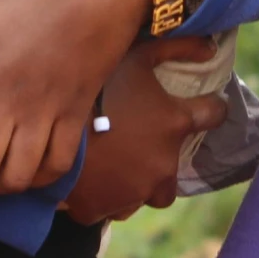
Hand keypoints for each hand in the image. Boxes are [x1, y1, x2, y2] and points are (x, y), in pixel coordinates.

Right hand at [59, 34, 226, 224]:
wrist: (45, 127)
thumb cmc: (96, 85)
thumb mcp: (137, 55)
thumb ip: (178, 47)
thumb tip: (211, 48)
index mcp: (174, 124)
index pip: (213, 114)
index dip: (210, 108)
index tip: (203, 106)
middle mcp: (163, 164)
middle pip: (175, 171)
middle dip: (164, 160)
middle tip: (140, 143)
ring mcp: (134, 192)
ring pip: (146, 194)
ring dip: (136, 181)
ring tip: (113, 162)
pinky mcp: (103, 209)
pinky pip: (111, 207)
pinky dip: (105, 197)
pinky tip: (90, 178)